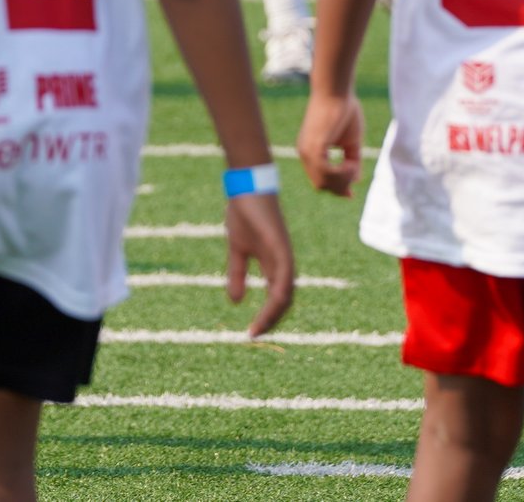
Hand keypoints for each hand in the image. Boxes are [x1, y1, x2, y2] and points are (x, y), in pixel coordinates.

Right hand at [223, 192, 296, 337]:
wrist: (247, 187)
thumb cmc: (244, 214)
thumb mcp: (237, 250)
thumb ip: (238, 275)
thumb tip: (236, 302)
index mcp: (275, 265)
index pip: (277, 299)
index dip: (266, 316)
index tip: (251, 333)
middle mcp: (284, 264)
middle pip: (285, 302)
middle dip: (271, 321)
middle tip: (255, 336)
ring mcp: (285, 257)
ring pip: (286, 295)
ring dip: (273, 315)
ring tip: (258, 329)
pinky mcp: (281, 249)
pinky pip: (283, 279)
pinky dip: (277, 296)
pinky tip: (269, 307)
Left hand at [297, 90, 364, 197]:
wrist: (337, 90)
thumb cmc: (344, 110)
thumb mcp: (350, 141)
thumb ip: (351, 160)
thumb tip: (355, 180)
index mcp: (311, 151)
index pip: (319, 180)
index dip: (335, 189)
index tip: (350, 195)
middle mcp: (305, 153)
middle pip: (322, 186)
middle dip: (341, 186)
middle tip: (355, 172)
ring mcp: (308, 151)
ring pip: (324, 182)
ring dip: (344, 179)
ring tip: (354, 164)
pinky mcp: (314, 147)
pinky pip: (327, 173)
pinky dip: (342, 173)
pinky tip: (351, 163)